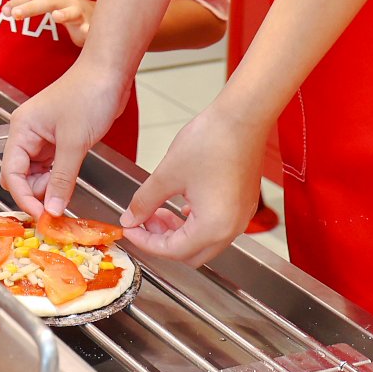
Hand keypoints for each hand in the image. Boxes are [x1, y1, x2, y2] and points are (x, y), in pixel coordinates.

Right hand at [0, 60, 131, 216]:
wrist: (110, 72)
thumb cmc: (89, 94)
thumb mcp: (74, 142)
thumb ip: (62, 179)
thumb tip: (52, 209)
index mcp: (22, 129)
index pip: (12, 172)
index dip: (24, 196)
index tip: (40, 216)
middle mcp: (28, 134)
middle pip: (21, 176)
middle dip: (36, 193)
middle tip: (56, 208)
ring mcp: (44, 137)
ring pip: (37, 174)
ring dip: (49, 188)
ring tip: (66, 197)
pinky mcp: (60, 140)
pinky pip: (52, 168)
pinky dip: (59, 180)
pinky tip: (69, 187)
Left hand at [4, 0, 94, 45]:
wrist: (99, 15)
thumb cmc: (68, 4)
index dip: (19, 0)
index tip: (5, 10)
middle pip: (47, 1)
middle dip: (31, 6)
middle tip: (15, 14)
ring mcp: (79, 11)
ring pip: (71, 12)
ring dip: (64, 14)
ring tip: (56, 17)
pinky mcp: (89, 25)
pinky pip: (90, 27)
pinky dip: (89, 29)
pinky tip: (86, 31)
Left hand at [119, 105, 267, 267]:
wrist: (242, 117)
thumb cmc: (212, 141)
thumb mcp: (167, 174)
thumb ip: (144, 201)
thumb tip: (131, 217)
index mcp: (213, 227)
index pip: (172, 250)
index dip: (145, 241)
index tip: (129, 229)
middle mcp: (231, 229)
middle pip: (190, 253)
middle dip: (162, 240)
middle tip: (143, 220)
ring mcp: (240, 218)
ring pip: (203, 241)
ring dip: (178, 232)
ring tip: (158, 210)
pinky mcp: (243, 205)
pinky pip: (216, 227)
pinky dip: (194, 223)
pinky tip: (180, 204)